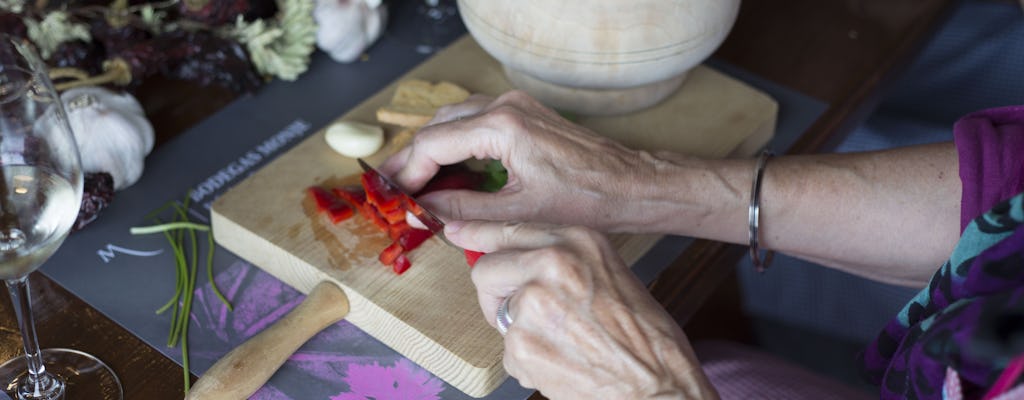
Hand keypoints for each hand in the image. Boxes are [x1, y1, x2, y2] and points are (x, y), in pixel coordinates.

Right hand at [380, 91, 658, 231]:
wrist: (629, 184)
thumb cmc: (586, 198)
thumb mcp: (517, 211)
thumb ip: (463, 209)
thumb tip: (425, 212)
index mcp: (502, 126)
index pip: (434, 144)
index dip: (407, 172)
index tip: (393, 197)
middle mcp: (505, 106)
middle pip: (437, 127)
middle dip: (412, 159)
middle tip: (393, 190)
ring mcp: (515, 105)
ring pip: (453, 120)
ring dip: (432, 150)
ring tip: (414, 183)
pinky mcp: (523, 112)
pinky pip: (474, 121)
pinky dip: (454, 143)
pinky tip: (448, 171)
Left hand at [444, 220, 718, 398]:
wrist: (659, 386)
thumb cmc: (646, 337)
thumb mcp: (611, 275)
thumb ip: (565, 261)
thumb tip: (521, 260)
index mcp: (578, 240)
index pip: (510, 229)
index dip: (477, 233)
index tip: (456, 232)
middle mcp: (553, 262)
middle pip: (487, 268)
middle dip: (496, 294)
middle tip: (524, 315)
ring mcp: (533, 302)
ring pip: (498, 313)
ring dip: (520, 333)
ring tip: (563, 345)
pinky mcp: (521, 342)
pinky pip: (507, 349)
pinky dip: (528, 362)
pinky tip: (563, 364)